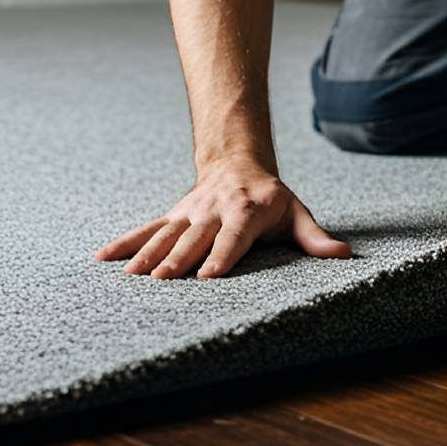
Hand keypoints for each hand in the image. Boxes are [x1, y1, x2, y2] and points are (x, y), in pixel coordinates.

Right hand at [96, 160, 350, 278]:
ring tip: (132, 278)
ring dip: (147, 255)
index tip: (208, 276)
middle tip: (162, 282)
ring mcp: (188, 212)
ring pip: (166, 234)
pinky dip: (124, 244)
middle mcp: (213, 210)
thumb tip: (344, 255)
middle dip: (178, 260)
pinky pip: (145, 229)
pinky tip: (102, 260)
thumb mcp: (296, 213)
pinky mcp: (172, 215)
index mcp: (245, 211)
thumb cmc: (271, 198)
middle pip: (195, 239)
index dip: (221, 256)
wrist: (237, 163)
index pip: (233, 237)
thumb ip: (315, 238)